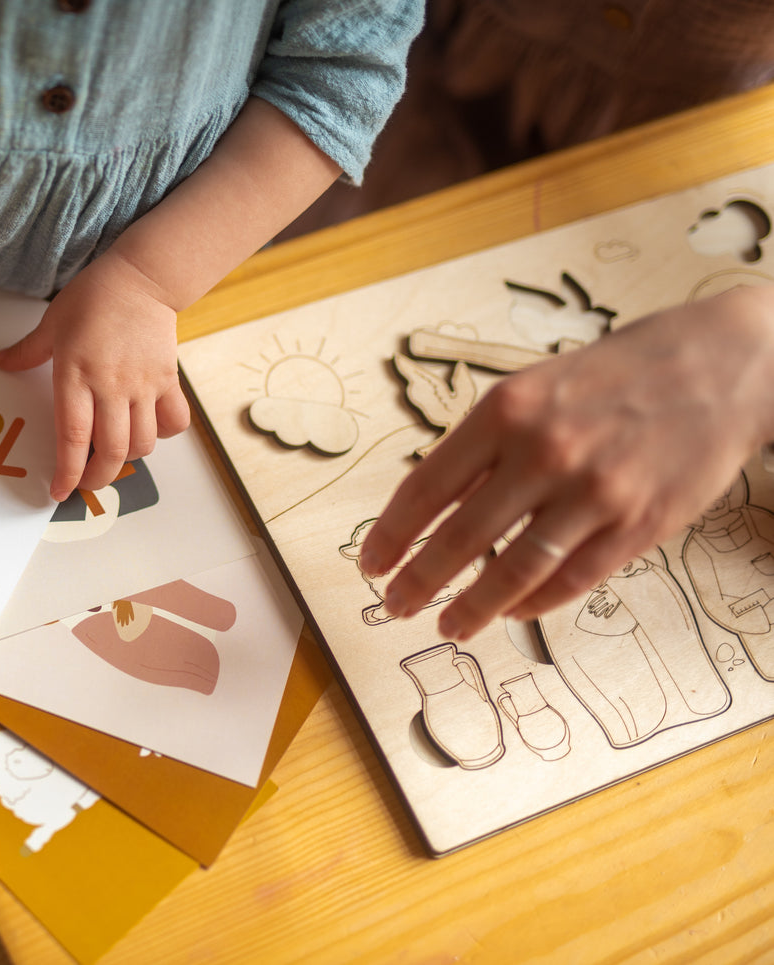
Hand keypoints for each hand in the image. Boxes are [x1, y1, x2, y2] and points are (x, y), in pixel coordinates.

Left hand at [0, 252, 190, 498]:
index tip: (59, 491)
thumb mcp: (52, 323)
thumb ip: (27, 352)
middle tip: (85, 482)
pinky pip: (173, 422)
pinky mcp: (167, 380)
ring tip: (113, 456)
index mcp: (77, 374)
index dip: (68, 471)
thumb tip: (1, 364)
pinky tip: (148, 430)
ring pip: (142, 443)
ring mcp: (143, 385)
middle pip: (112, 451)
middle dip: (97, 478)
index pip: (74, 436)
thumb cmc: (93, 298)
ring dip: (127, 459)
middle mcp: (112, 385)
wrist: (142, 278)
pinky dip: (163, 435)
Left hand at [357, 286, 773, 640]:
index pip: (426, 487)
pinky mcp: (638, 524)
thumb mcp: (534, 387)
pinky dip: (532, 603)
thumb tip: (434, 506)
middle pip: (463, 538)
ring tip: (448, 625)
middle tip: (395, 605)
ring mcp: (594, 492)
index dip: (392, 534)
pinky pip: (571, 579)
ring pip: (515, 571)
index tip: (371, 564)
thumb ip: (486, 446)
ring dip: (473, 607)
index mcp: (506, 411)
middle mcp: (545, 452)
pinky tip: (509, 612)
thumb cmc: (613, 375)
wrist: (720, 367)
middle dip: (420, 581)